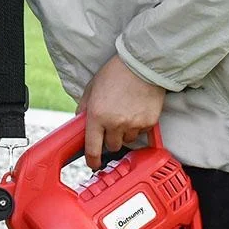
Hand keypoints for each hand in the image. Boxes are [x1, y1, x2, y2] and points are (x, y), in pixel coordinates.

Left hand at [80, 55, 165, 169]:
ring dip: (125, 133)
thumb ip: (84, 108)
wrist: (143, 64)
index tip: (93, 164)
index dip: (92, 160)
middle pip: (112, 147)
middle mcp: (115, 124)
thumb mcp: (92, 88)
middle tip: (112, 126)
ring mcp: (133, 124)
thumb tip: (80, 123)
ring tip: (126, 113)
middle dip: (110, 140)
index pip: (92, 148)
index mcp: (96, 116)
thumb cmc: (115, 73)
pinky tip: (137, 110)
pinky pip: (142, 132)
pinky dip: (139, 126)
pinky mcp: (149, 122)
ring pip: (127, 140)